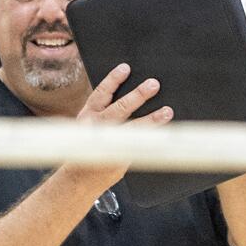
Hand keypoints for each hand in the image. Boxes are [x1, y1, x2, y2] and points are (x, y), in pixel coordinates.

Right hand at [67, 63, 171, 188]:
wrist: (78, 178)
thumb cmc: (88, 146)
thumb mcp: (88, 125)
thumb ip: (104, 111)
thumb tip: (133, 96)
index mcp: (87, 116)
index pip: (100, 94)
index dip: (113, 80)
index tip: (126, 68)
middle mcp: (96, 128)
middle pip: (119, 109)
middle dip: (138, 96)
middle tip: (153, 84)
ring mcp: (107, 144)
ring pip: (132, 128)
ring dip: (152, 119)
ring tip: (167, 111)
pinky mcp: (118, 159)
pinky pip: (138, 147)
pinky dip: (153, 140)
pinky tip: (166, 136)